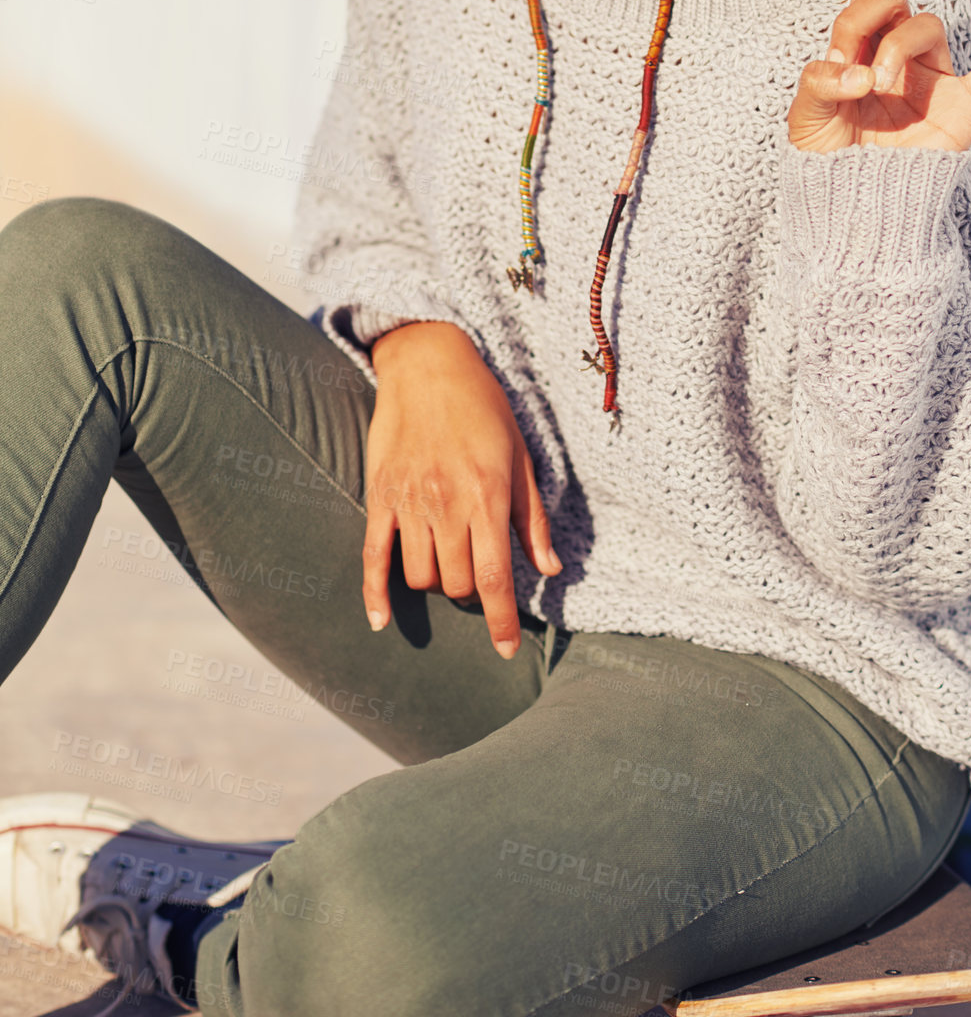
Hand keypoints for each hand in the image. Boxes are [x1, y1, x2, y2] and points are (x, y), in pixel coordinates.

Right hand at [362, 321, 561, 657]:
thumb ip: (533, 518)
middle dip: (472, 593)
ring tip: (448, 563)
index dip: (502, 620)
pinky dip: (375, 594)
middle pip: (456, 583)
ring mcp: (409, 502)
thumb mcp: (521, 457)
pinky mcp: (380, 496)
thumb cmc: (484, 408)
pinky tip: (380, 621)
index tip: (506, 651)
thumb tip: (551, 569)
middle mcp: (447, 504)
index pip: (495, 576)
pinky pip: (373, 556)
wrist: (428, 365)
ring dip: (437, 583)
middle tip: (480, 574)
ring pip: (420, 576)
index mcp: (488, 495)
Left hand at [787, 0, 970, 153]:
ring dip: (895, 52)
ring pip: (925, 25)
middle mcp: (899, 45)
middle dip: (863, 23)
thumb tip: (857, 72)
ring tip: (878, 93)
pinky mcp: (963, 101)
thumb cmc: (827, 157)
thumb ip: (818, 84)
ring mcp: (935, 72)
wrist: (854, 205)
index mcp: (860, 39)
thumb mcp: (804, 116)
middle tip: (850, 71)